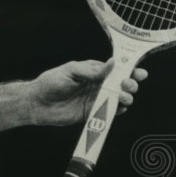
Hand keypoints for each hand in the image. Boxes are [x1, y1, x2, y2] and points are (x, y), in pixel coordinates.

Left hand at [26, 59, 147, 126]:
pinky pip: (108, 112)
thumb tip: (112, 63)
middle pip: (120, 84)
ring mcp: (95, 99)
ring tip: (123, 97)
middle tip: (128, 85)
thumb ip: (91, 70)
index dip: (129, 70)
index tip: (139, 72)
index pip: (116, 69)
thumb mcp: (71, 71)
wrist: (36, 103)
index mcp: (93, 71)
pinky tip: (120, 108)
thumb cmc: (50, 82)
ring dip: (125, 97)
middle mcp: (97, 85)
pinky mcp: (91, 113)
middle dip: (129, 84)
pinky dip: (117, 111)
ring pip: (117, 98)